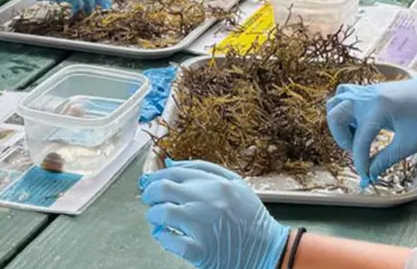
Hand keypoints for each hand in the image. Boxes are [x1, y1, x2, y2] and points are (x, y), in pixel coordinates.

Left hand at [140, 161, 287, 268]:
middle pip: (164, 189)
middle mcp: (208, 202)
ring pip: (163, 213)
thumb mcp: (236, 184)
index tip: (152, 182)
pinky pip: (170, 240)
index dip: (158, 175)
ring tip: (157, 219)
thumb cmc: (250, 217)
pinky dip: (162, 237)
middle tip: (149, 199)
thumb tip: (171, 164)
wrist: (268, 250)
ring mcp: (203, 226)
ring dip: (154, 215)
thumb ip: (205, 170)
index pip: (176, 172)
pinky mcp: (200, 251)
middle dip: (150, 193)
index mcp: (217, 183)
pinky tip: (165, 235)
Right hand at [326, 75, 416, 185]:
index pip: (360, 140)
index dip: (360, 161)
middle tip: (356, 150)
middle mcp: (367, 97)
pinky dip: (345, 110)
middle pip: (335, 115)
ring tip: (356, 135)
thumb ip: (386, 159)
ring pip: (336, 101)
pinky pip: (345, 96)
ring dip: (340, 121)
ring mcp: (366, 90)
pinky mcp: (369, 90)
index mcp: (379, 109)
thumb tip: (370, 174)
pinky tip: (360, 123)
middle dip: (341, 138)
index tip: (365, 176)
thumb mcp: (410, 143)